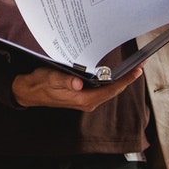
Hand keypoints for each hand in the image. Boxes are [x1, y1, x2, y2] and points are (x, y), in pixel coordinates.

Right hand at [10, 65, 144, 110]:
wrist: (28, 92)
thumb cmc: (39, 84)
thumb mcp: (50, 78)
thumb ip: (65, 81)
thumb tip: (78, 83)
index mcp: (83, 99)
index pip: (110, 90)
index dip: (125, 80)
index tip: (137, 71)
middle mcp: (87, 102)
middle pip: (113, 90)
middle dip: (127, 79)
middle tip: (140, 65)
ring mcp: (85, 100)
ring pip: (108, 90)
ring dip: (120, 80)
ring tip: (131, 68)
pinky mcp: (82, 96)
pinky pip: (101, 89)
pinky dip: (109, 81)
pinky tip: (113, 73)